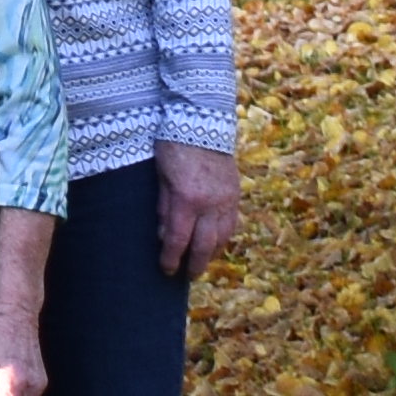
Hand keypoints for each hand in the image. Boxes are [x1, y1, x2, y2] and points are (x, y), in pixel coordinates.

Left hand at [151, 143, 245, 277]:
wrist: (202, 119)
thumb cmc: (173, 144)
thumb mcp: (160, 175)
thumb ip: (163, 206)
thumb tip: (163, 235)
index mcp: (187, 199)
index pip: (179, 239)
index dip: (172, 258)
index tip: (167, 270)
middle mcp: (210, 203)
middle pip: (204, 245)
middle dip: (195, 264)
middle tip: (187, 276)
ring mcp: (226, 199)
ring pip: (222, 237)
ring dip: (212, 254)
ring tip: (202, 263)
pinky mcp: (235, 193)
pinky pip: (232, 223)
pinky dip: (224, 237)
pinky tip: (217, 243)